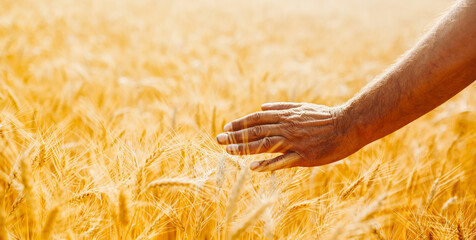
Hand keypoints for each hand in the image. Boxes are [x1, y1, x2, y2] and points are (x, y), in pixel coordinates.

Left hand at [216, 102, 359, 171]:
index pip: (256, 119)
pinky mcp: (303, 156)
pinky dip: (266, 164)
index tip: (226, 128)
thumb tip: (262, 107)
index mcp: (285, 116)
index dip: (240, 123)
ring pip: (264, 146)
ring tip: (228, 153)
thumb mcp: (302, 108)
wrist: (347, 126)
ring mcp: (294, 142)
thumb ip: (281, 108)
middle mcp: (286, 127)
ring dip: (244, 149)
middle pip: (255, 132)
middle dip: (235, 136)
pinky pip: (281, 161)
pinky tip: (252, 168)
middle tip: (219, 141)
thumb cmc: (325, 117)